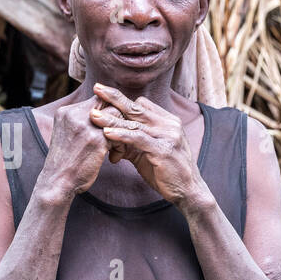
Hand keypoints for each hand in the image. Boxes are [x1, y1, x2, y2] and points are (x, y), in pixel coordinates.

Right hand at [38, 95, 119, 199]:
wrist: (57, 183)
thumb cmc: (64, 162)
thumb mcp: (66, 133)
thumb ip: (78, 120)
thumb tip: (98, 113)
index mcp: (65, 112)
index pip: (96, 98)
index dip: (107, 110)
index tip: (111, 126)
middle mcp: (74, 115)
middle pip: (108, 103)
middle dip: (117, 119)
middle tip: (117, 136)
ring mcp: (86, 127)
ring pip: (116, 117)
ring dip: (121, 131)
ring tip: (115, 148)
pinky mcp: (97, 141)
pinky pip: (119, 134)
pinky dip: (120, 146)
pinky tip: (114, 157)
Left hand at [89, 82, 203, 206]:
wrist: (187, 192)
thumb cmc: (165, 172)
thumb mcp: (146, 152)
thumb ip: (130, 141)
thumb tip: (108, 135)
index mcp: (168, 121)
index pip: (142, 104)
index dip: (121, 101)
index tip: (102, 95)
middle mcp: (169, 124)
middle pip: (137, 107)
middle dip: (115, 97)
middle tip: (96, 88)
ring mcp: (168, 136)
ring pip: (135, 123)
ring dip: (112, 119)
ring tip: (93, 116)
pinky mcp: (164, 150)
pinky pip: (138, 139)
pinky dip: (121, 135)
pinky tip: (107, 133)